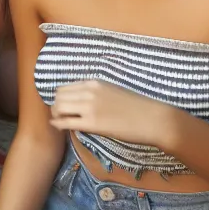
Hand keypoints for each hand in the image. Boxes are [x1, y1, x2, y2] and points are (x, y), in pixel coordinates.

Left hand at [50, 79, 172, 146]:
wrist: (153, 119)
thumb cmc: (136, 106)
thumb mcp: (111, 91)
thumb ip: (94, 93)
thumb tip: (79, 101)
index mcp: (93, 83)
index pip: (65, 87)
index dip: (60, 97)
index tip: (62, 105)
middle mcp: (88, 92)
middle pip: (58, 96)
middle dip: (55, 106)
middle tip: (59, 115)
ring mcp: (89, 107)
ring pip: (58, 107)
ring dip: (55, 115)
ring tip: (60, 121)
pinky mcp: (92, 123)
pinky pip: (66, 122)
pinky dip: (58, 124)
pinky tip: (58, 127)